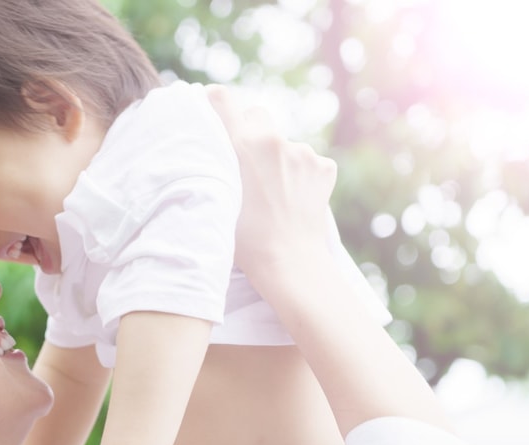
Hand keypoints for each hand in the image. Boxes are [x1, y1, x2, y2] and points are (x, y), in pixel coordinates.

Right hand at [206, 85, 337, 284]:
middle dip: (250, 130)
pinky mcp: (324, 167)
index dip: (214, 101)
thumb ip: (213, 165)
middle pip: (257, 114)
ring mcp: (303, 152)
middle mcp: (275, 140)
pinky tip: (292, 197)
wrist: (289, 261)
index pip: (223, 99)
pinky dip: (300, 173)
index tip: (210, 107)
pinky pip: (307, 160)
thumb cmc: (243, 238)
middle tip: (244, 161)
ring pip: (284, 143)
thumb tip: (205, 147)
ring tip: (271, 192)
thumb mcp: (215, 196)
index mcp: (242, 144)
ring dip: (277, 157)